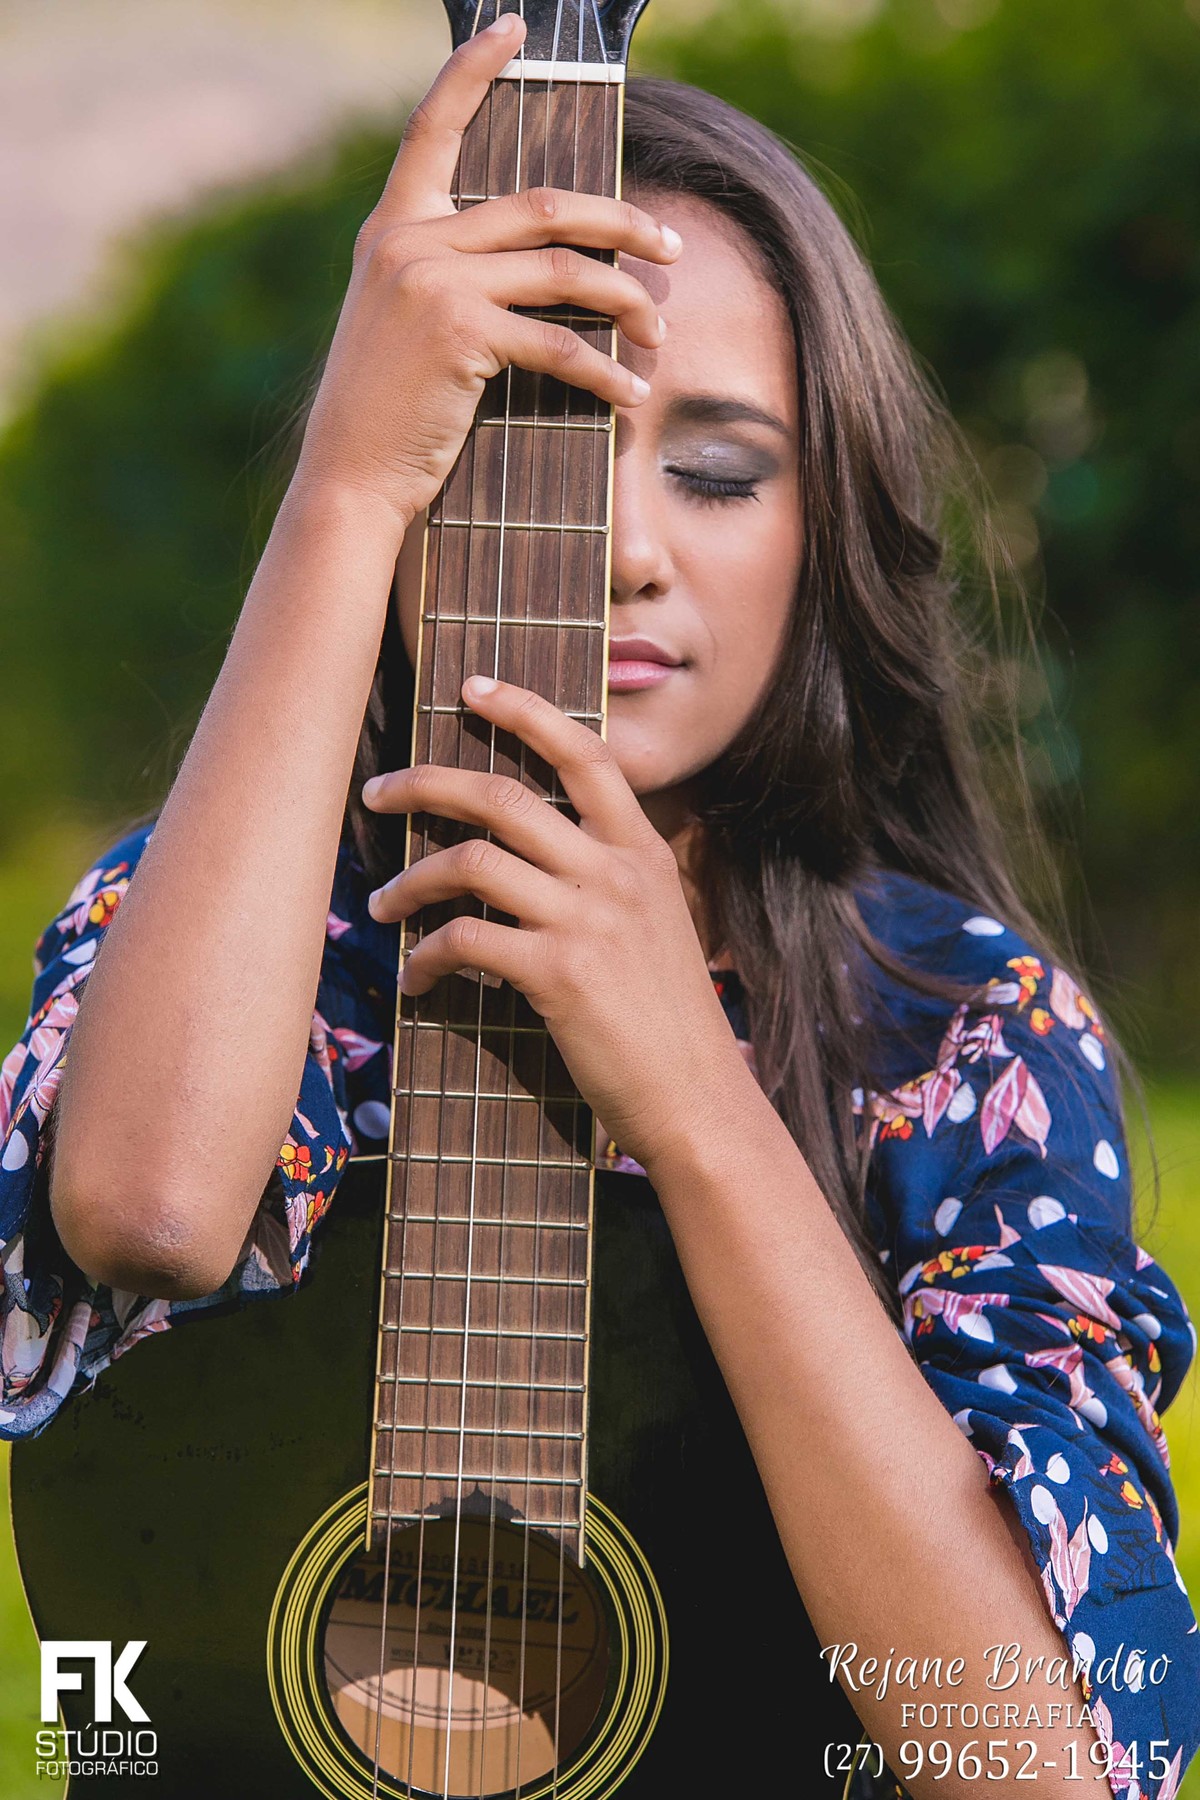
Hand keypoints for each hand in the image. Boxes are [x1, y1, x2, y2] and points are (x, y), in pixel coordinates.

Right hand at [291, 12, 681, 533]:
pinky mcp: (460, 334)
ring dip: (627, 299)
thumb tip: (531, 265)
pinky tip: (631, 393)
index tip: (516, 26)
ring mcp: (434, 284)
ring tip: (659, 330)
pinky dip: (605, 371)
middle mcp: (410, 243)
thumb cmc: (386, 416)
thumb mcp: (402, 325)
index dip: (474, 70)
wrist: (350, 478)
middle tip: (671, 248)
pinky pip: (558, 343)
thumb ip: (447, 278)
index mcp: (393, 230)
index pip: (432, 128)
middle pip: (544, 206)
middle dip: (623, 223)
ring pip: (565, 270)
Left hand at [362, 677, 752, 1172]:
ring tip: (381, 905)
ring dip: (410, 880)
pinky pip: (465, 940)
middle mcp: (615, 872)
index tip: (472, 688)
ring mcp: (587, 919)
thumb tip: (527, 856)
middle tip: (378, 793)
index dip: (525, 711)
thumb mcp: (657, 924)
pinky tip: (416, 978)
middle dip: (425, 783)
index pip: (584, 753)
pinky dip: (425, 956)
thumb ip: (608, 879)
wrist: (697, 1097)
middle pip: (503, 796)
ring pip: (471, 862)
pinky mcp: (558, 974)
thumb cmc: (668, 1019)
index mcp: (642, 850)